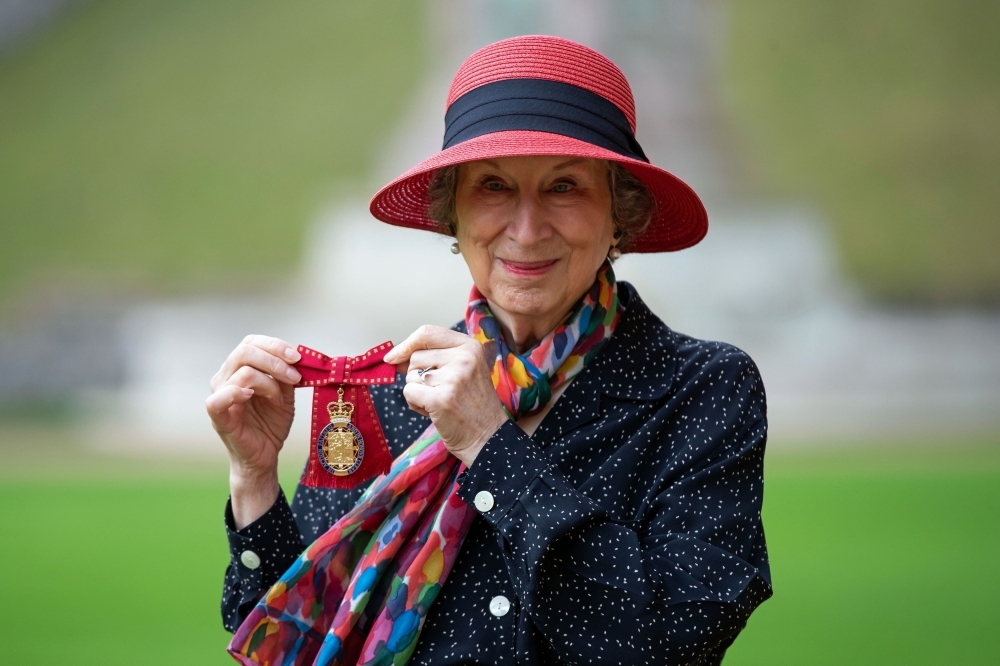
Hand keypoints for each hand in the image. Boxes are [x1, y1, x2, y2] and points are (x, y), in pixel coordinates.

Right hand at [206, 334, 301, 527]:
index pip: (251, 343)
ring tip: (280, 398)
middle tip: (295, 376)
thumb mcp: (285, 394)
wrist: (264, 456)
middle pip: (245, 351)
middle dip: (275, 360)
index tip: (297, 357)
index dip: (275, 345)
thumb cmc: (271, 424)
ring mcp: (219, 396)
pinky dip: (236, 393)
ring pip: (242, 372)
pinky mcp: (218, 417)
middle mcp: (225, 378)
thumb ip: (286, 375)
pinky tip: (251, 396)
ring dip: (269, 382)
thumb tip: (297, 357)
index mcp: (239, 368)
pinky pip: (218, 399)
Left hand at [384, 325, 507, 466]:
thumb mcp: (461, 372)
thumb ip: (431, 359)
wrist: (488, 437)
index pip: (428, 333)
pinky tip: (433, 411)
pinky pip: (409, 392)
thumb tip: (394, 356)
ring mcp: (454, 378)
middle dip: (417, 376)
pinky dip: (414, 404)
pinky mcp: (441, 399)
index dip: (407, 344)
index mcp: (470, 347)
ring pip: (410, 376)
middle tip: (439, 391)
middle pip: (416, 357)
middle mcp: (464, 358)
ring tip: (439, 402)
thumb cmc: (471, 405)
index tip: (393, 356)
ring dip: (417, 392)